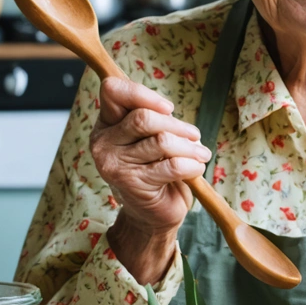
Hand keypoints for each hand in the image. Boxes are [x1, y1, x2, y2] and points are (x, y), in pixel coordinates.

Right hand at [90, 76, 210, 282]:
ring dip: (190, 147)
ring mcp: (114, 165)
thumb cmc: (155, 168)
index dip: (143, 93)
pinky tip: (197, 168)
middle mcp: (103, 143)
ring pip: (161, 142)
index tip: (169, 108)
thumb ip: (154, 119)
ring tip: (202, 153)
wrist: (152, 213)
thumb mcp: (150, 137)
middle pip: (144, 118)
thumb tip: (168, 110)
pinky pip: (171, 166)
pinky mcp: (132, 184)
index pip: (113, 91)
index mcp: (106, 124)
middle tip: (195, 135)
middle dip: (177, 125)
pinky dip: (192, 165)